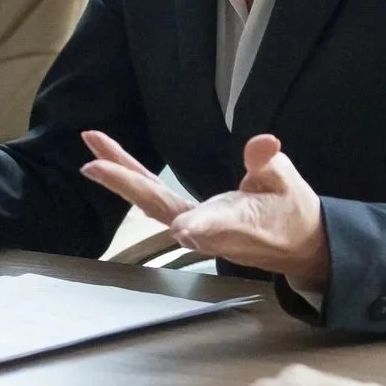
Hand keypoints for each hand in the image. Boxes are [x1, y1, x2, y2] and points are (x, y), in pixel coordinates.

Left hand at [80, 130, 331, 285]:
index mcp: (238, 223)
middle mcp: (208, 230)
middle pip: (161, 208)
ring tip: (93, 144)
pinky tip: (111, 164)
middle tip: (93, 164)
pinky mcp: (188, 222)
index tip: (183, 228)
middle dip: (127, 185)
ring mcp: (194, 228)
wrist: (292, 244)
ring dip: (120, 175)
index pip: (217, 224)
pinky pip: (154, 200)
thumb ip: (268, 163)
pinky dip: (132, 180)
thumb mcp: (287, 183)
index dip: (201, 226)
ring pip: (150, 202)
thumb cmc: (290, 212)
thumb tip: (264, 142)